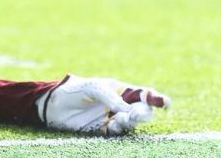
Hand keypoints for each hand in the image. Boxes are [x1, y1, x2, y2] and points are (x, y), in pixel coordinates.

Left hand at [37, 74, 168, 135]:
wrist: (54, 104)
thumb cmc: (75, 89)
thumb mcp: (94, 88)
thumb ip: (111, 98)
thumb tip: (128, 110)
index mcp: (120, 90)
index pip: (143, 94)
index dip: (156, 98)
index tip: (165, 104)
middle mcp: (120, 105)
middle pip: (141, 110)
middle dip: (143, 113)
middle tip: (135, 115)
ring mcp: (113, 118)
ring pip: (131, 124)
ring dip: (129, 122)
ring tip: (120, 119)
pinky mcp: (104, 131)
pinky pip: (117, 134)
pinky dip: (119, 131)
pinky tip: (113, 126)